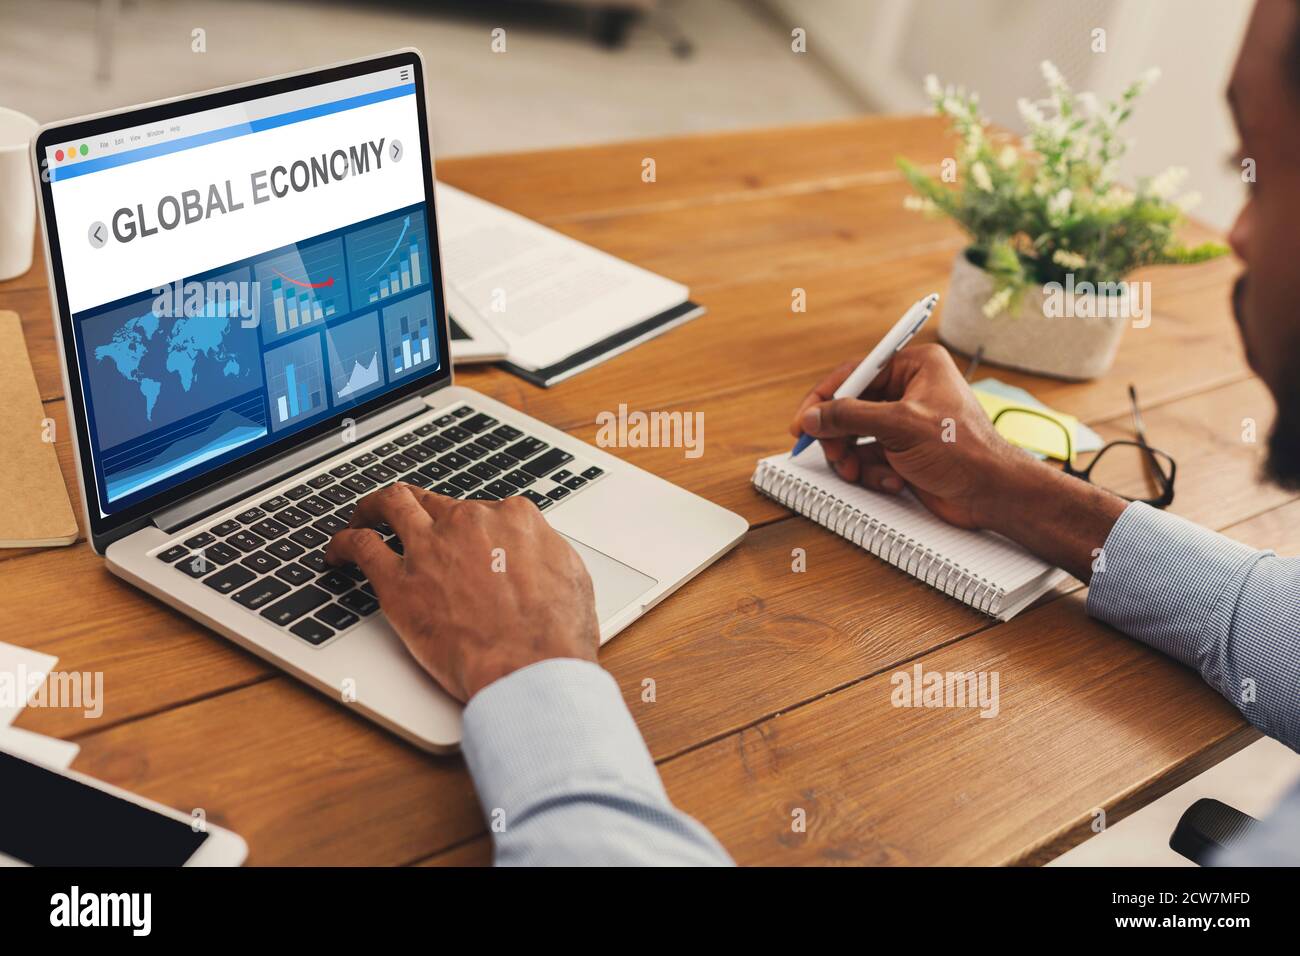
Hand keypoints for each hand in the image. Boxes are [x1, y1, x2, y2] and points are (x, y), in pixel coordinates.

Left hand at [325, 484, 599, 701]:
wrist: (531, 668)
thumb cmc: (557, 636)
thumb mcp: (572, 579)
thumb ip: (547, 556)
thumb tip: (537, 555)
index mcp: (515, 518)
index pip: (487, 510)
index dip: (475, 529)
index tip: (468, 544)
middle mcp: (470, 521)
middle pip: (437, 501)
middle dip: (422, 507)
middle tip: (409, 518)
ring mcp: (431, 547)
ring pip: (393, 504)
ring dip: (374, 506)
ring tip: (363, 515)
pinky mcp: (398, 582)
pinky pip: (360, 547)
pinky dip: (343, 543)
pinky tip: (336, 552)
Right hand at [789, 344, 1034, 528]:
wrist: (992, 494)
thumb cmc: (964, 452)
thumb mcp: (900, 426)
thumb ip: (850, 417)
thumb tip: (814, 416)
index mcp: (916, 366)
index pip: (856, 372)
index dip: (825, 397)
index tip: (804, 419)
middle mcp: (910, 390)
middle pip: (851, 407)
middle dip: (840, 436)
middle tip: (834, 454)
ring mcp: (906, 422)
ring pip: (856, 436)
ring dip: (854, 459)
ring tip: (859, 473)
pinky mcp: (904, 451)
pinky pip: (870, 457)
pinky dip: (873, 472)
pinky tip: (893, 481)